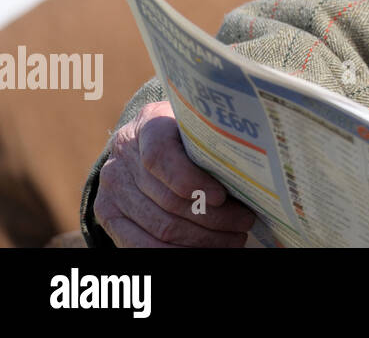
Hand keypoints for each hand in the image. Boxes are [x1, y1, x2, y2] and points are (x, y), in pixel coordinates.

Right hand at [94, 101, 256, 246]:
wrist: (143, 140)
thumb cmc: (186, 132)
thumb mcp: (198, 124)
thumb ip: (213, 139)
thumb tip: (252, 168)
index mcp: (149, 125)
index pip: (160, 157)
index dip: (192, 181)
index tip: (222, 197)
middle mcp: (123, 156)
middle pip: (168, 200)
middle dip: (213, 218)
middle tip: (244, 222)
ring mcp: (112, 188)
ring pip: (160, 227)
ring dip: (202, 239)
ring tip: (233, 239)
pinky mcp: (107, 215)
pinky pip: (141, 245)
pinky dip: (177, 253)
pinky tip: (205, 250)